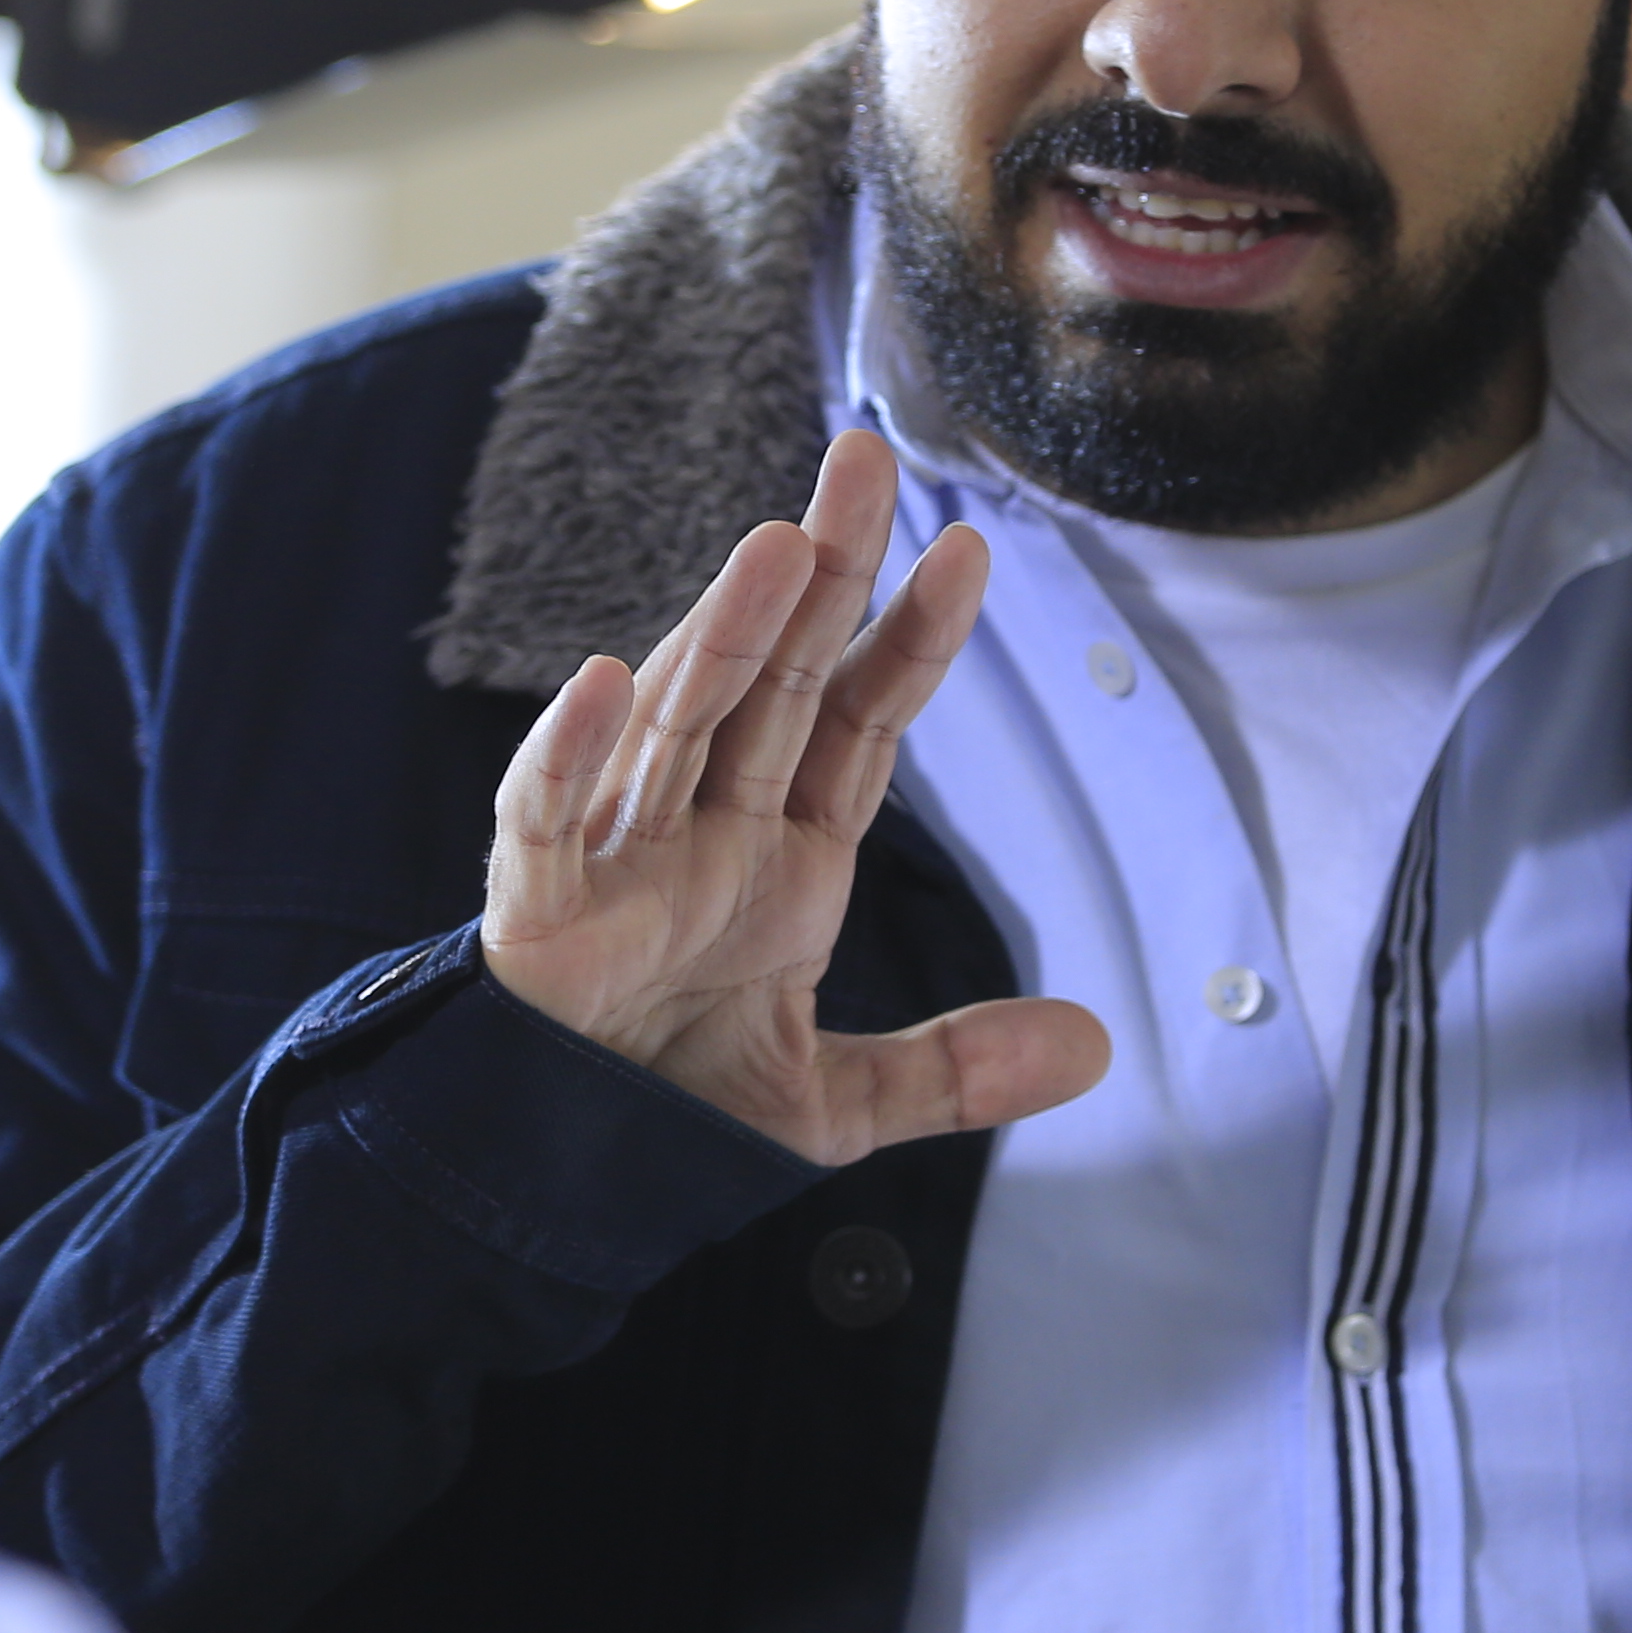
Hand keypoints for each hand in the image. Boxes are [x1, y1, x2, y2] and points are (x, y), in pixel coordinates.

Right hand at [482, 429, 1110, 1162]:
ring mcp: (618, 855)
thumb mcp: (836, 1104)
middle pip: (771, 678)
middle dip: (823, 572)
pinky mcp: (536, 905)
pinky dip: (573, 753)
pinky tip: (606, 685)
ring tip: (780, 542)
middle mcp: (703, 828)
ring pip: (679, 719)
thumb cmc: (675, 1108)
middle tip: (867, 457)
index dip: (910, 641)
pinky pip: (548, 817)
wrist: (556, 1175)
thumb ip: (956, 1069)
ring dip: (724, 631)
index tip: (968, 553)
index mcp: (780, 855)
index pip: (856, 721)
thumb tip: (1095, 1048)